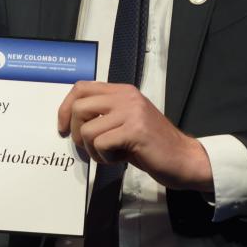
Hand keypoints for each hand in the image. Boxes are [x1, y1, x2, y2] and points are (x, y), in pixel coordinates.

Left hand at [57, 80, 213, 192]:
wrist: (184, 159)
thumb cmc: (151, 145)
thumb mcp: (126, 121)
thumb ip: (104, 115)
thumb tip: (69, 119)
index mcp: (123, 91)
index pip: (81, 87)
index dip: (65, 108)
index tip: (62, 127)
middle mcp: (126, 97)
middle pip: (79, 107)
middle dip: (75, 133)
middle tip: (90, 147)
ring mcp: (132, 112)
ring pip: (87, 130)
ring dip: (93, 150)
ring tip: (110, 155)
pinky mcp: (136, 131)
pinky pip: (101, 144)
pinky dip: (104, 158)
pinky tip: (120, 159)